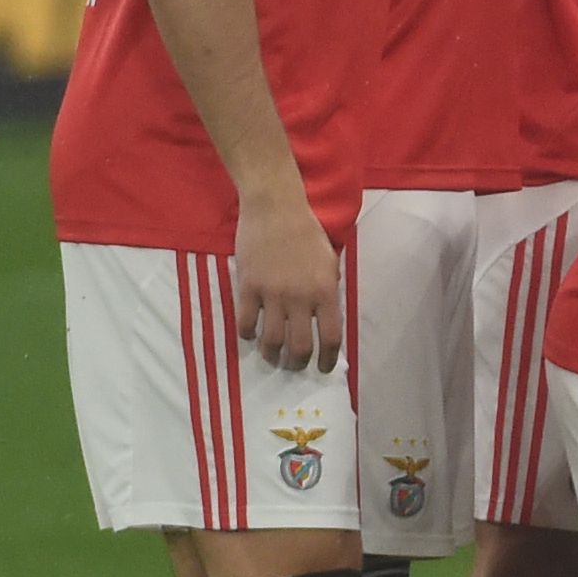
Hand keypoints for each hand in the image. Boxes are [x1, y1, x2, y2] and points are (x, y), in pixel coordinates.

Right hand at [234, 203, 347, 376]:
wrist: (275, 208)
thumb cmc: (306, 232)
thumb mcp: (329, 261)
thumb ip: (329, 291)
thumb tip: (326, 319)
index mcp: (325, 291)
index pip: (331, 338)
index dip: (328, 360)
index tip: (324, 368)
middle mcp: (300, 296)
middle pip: (300, 347)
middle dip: (297, 364)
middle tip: (293, 365)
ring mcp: (273, 293)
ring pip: (271, 340)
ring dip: (271, 355)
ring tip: (271, 356)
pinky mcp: (248, 286)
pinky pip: (246, 322)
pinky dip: (248, 334)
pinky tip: (251, 334)